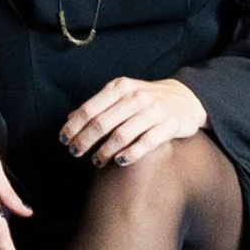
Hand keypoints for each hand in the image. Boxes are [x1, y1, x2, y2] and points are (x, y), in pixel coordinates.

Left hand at [59, 74, 207, 169]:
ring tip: (96, 161)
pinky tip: (119, 162)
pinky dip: (130, 154)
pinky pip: (146, 142)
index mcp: (119, 87)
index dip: (73, 126)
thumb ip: (98, 105)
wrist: (186, 98)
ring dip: (105, 151)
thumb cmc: (146, 99)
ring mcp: (153, 110)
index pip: (89, 108)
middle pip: (102, 123)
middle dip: (84, 140)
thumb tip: (69, 119)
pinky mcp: (169, 124)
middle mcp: (135, 96)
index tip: (63, 140)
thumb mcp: (122, 94)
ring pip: (121, 134)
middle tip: (75, 153)